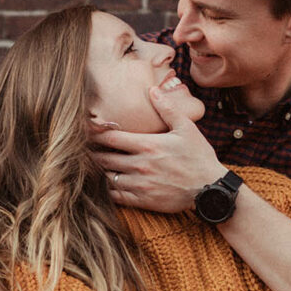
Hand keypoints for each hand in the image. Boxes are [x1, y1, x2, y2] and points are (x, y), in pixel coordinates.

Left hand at [94, 86, 225, 212]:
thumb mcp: (187, 128)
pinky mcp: (144, 200)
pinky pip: (117, 196)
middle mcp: (141, 165)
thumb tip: (152, 90)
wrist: (210, 188)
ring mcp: (141, 184)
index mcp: (148, 145)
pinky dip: (106, 191)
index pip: (111, 138)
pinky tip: (102, 186)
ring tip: (88, 167)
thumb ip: (167, 109)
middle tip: (80, 150)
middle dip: (92, 153)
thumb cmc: (199, 156)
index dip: (95, 134)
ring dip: (97, 172)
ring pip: (107, 178)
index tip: (85, 131)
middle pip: (104, 158)